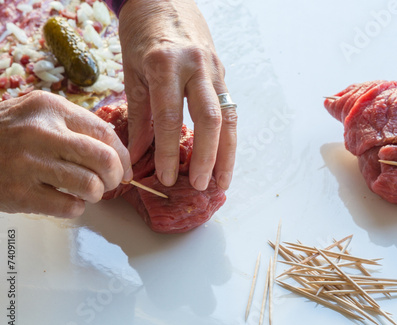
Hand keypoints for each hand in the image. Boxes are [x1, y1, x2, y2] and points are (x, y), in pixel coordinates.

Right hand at [0, 91, 132, 217]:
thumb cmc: (5, 135)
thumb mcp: (36, 113)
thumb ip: (73, 124)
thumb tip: (115, 149)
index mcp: (50, 108)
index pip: (105, 132)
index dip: (124, 155)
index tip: (125, 168)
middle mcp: (40, 132)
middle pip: (104, 159)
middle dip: (116, 176)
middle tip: (111, 183)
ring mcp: (28, 163)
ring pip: (90, 185)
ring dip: (96, 194)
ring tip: (87, 192)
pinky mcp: (19, 193)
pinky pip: (69, 207)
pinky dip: (76, 208)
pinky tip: (66, 201)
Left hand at [119, 0, 236, 190]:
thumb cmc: (142, 33)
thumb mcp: (132, 71)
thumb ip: (139, 115)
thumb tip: (136, 154)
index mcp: (165, 64)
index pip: (170, 116)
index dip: (169, 151)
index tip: (167, 177)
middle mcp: (195, 66)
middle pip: (209, 118)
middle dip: (208, 156)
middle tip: (201, 185)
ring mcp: (214, 69)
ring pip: (228, 116)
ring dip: (227, 152)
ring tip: (223, 181)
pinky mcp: (222, 73)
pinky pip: (230, 108)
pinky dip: (228, 136)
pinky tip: (225, 157)